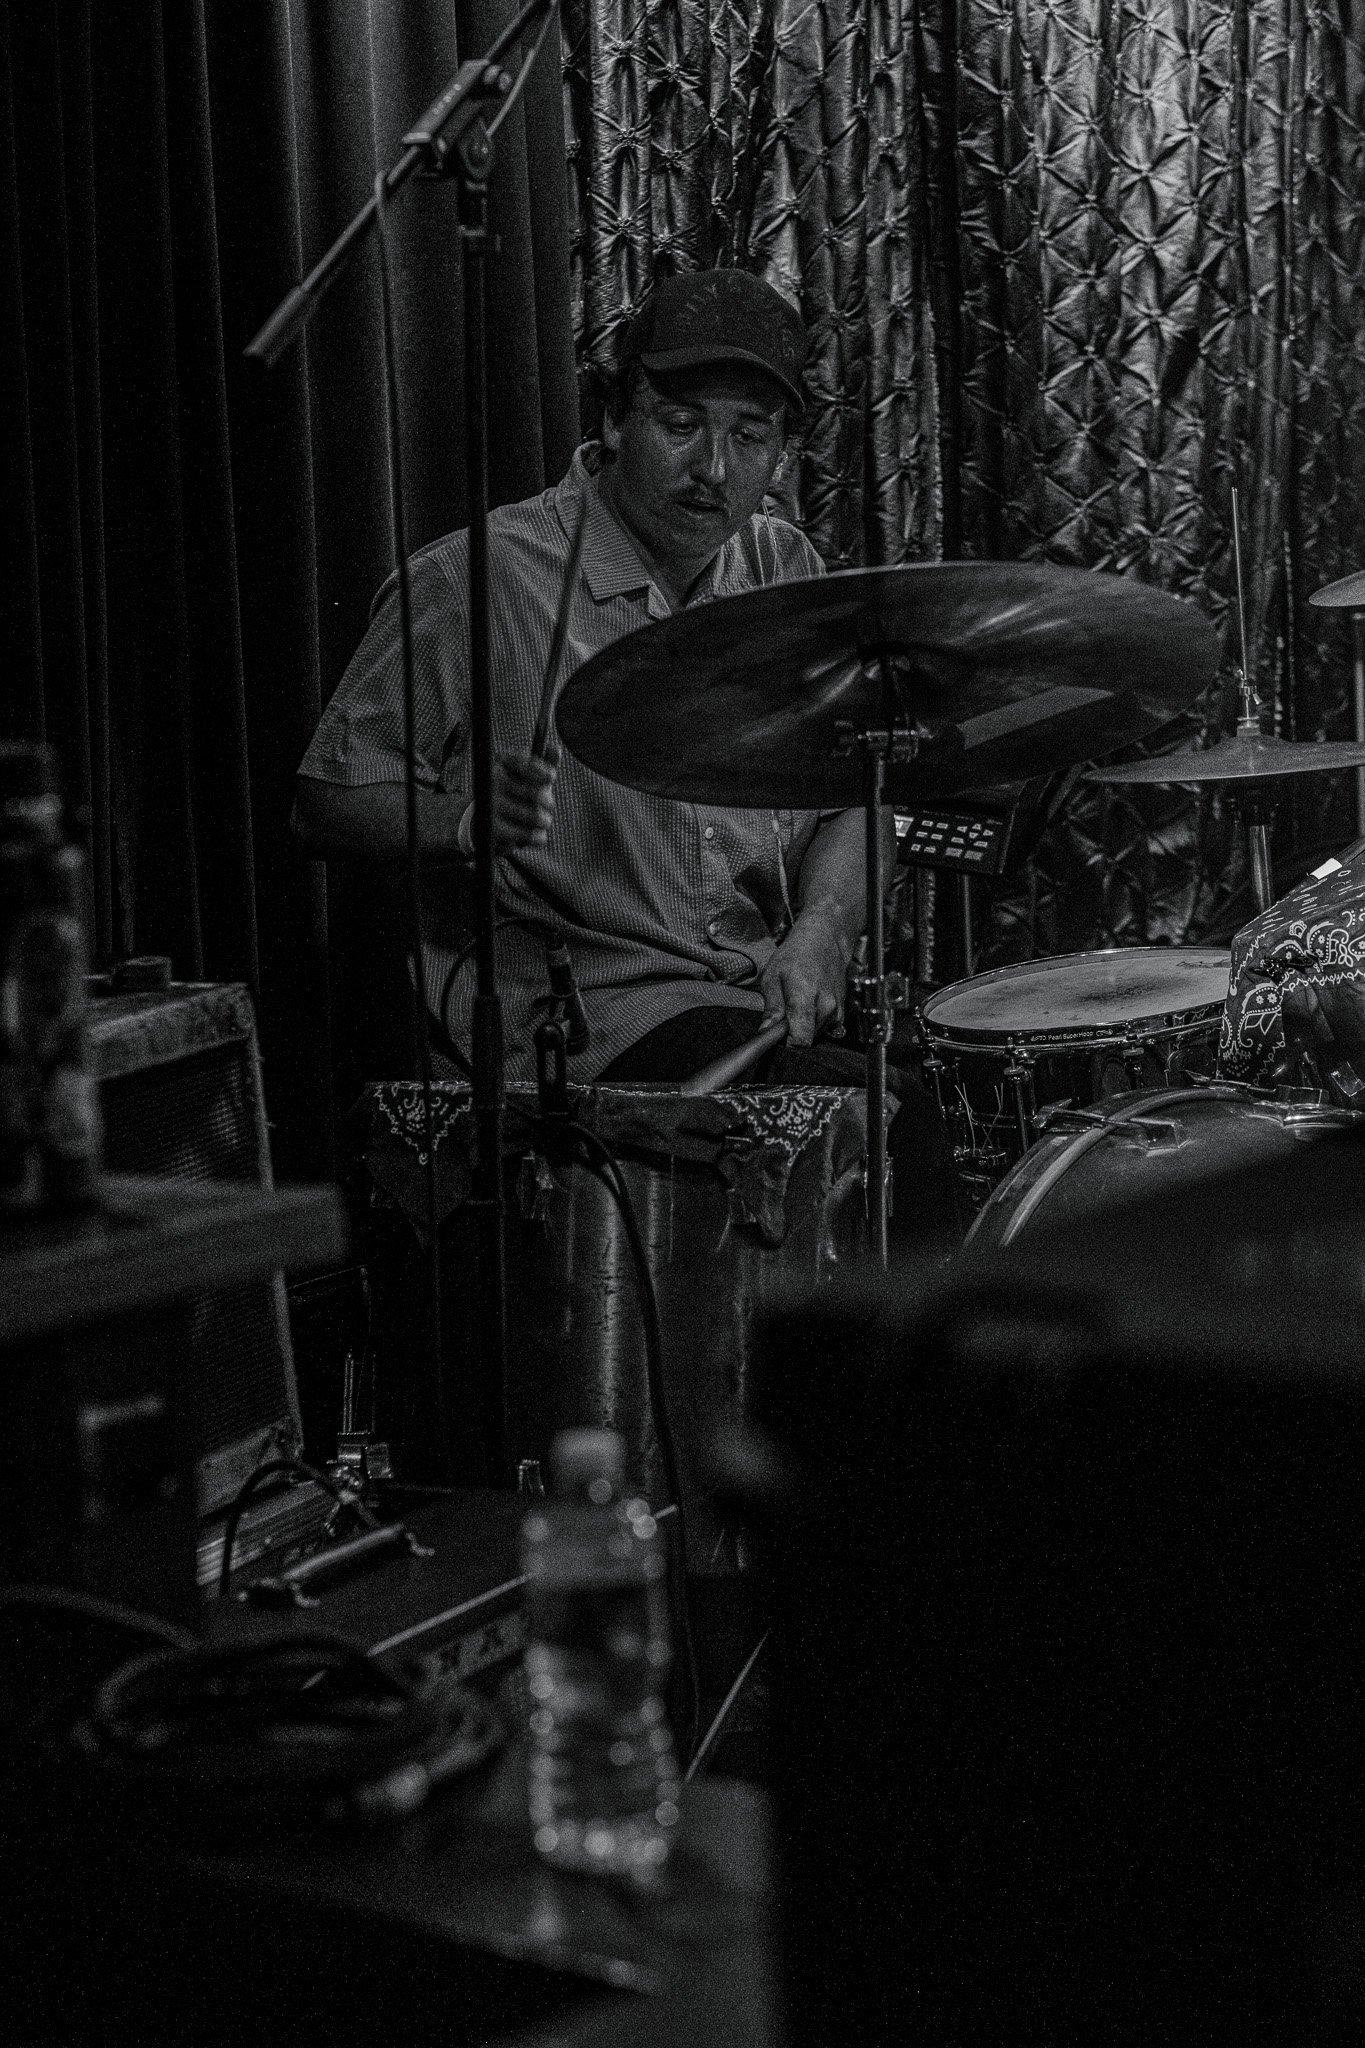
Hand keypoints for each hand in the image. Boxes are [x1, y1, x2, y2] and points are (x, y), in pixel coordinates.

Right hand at [480, 752, 556, 851]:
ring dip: (544, 821)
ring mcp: (491, 806)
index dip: (540, 769)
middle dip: (548, 802)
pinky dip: (538, 837)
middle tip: (549, 806)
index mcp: (500, 765)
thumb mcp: (525, 778)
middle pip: (535, 793)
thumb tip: (555, 747)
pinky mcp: (493, 829)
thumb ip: (542, 763)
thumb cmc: (512, 795)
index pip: (522, 761)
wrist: (481, 823)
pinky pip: (528, 834)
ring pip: (535, 816)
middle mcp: (492, 782)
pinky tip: (537, 835)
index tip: (551, 777)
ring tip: (543, 822)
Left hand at [759, 904, 847, 1046]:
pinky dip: (814, 1022)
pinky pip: (825, 1029)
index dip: (786, 1042)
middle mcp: (826, 1007)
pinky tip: (809, 1005)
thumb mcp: (773, 976)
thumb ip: (771, 1008)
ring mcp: (837, 1011)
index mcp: (806, 997)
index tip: (778, 1033)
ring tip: (797, 1003)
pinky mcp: (842, 1013)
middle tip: (784, 1011)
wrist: (825, 940)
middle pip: (807, 1039)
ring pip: (816, 1035)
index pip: (801, 1039)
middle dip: (793, 1031)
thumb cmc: (796, 955)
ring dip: (804, 1026)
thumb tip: (766, 1031)